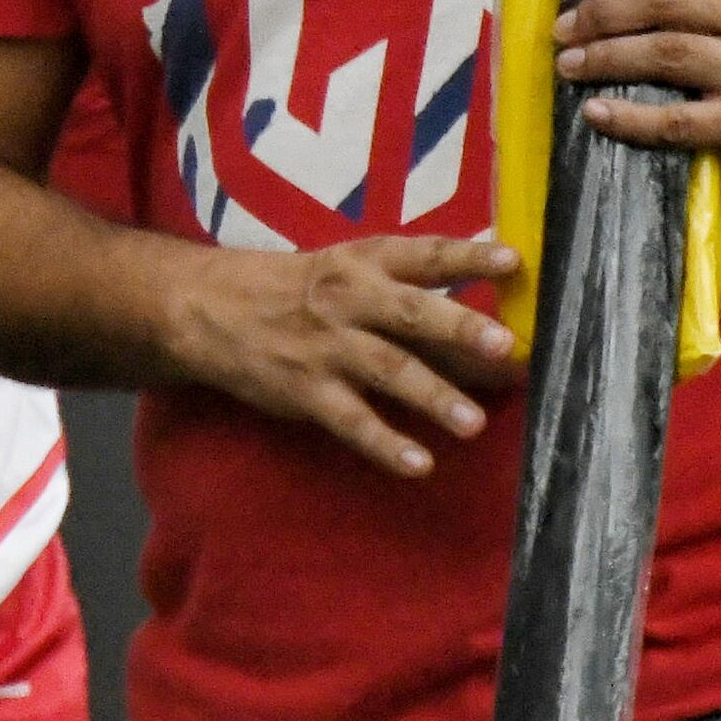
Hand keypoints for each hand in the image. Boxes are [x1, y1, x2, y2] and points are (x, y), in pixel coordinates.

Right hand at [163, 232, 520, 478]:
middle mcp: (348, 300)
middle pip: (410, 313)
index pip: (422, 255)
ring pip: (387, 371)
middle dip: (458, 328)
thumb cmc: (295, 289)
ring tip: (475, 424)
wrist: (206, 307)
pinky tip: (419, 464)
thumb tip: (492, 296)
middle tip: (504, 348)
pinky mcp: (305, 391)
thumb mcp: (345, 268)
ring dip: (433, 397)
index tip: (514, 261)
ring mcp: (326, 347)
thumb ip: (411, 285)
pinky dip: (385, 443)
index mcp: (362, 263)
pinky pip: (351, 420)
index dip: (467, 257)